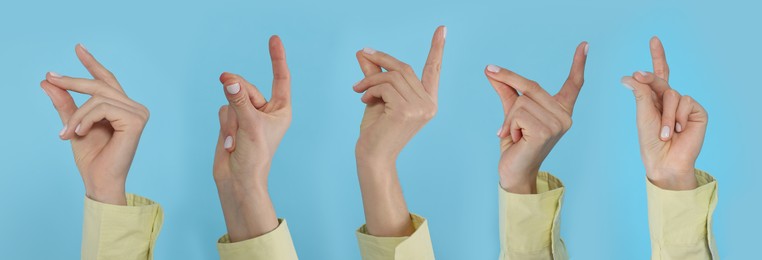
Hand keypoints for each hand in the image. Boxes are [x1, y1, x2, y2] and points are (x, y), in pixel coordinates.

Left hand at [41, 44, 148, 204]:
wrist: (99, 180)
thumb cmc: (92, 158)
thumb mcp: (73, 124)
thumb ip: (65, 104)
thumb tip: (47, 81)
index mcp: (123, 108)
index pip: (107, 80)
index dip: (92, 64)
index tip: (78, 48)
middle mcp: (135, 107)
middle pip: (100, 85)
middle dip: (73, 82)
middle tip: (50, 79)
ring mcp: (138, 113)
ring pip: (98, 98)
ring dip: (76, 114)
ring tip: (66, 132)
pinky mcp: (136, 120)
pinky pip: (103, 108)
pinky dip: (85, 119)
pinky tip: (80, 133)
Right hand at [213, 36, 290, 241]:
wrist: (239, 180)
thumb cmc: (254, 156)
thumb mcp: (250, 125)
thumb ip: (240, 100)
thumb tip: (229, 81)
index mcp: (281, 110)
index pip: (280, 78)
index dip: (277, 58)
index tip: (274, 39)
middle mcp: (265, 110)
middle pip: (247, 86)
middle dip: (237, 93)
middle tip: (225, 84)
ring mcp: (248, 115)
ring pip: (232, 98)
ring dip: (231, 119)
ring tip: (237, 139)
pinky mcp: (233, 122)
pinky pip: (223, 109)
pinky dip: (225, 125)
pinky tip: (230, 142)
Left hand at [352, 26, 444, 235]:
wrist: (373, 156)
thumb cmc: (376, 130)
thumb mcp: (377, 97)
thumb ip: (375, 75)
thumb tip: (363, 52)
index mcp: (428, 102)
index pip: (434, 70)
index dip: (437, 49)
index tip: (442, 29)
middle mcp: (429, 104)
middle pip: (404, 69)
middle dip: (381, 60)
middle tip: (362, 54)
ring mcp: (420, 108)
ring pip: (392, 76)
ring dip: (371, 78)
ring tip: (359, 90)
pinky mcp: (406, 111)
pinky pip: (385, 86)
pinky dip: (370, 88)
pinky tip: (363, 100)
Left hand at [485, 42, 587, 193]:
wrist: (514, 172)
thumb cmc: (516, 144)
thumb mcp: (512, 113)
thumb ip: (507, 91)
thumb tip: (491, 70)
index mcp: (560, 110)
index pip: (573, 84)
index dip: (578, 64)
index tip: (584, 45)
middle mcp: (564, 116)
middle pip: (531, 86)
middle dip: (508, 79)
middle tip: (490, 71)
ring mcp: (558, 124)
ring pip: (521, 102)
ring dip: (509, 118)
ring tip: (516, 135)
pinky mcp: (546, 131)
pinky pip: (518, 114)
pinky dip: (510, 126)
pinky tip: (517, 140)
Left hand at [621, 37, 706, 189]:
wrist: (665, 160)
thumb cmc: (650, 141)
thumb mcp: (642, 114)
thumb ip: (641, 92)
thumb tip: (629, 75)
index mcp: (655, 99)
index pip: (658, 74)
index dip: (658, 57)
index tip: (654, 40)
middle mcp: (670, 99)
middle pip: (661, 80)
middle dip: (650, 78)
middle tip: (638, 75)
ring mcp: (684, 105)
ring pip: (671, 93)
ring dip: (664, 115)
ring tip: (664, 133)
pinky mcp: (697, 111)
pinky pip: (684, 101)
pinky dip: (677, 116)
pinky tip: (678, 130)